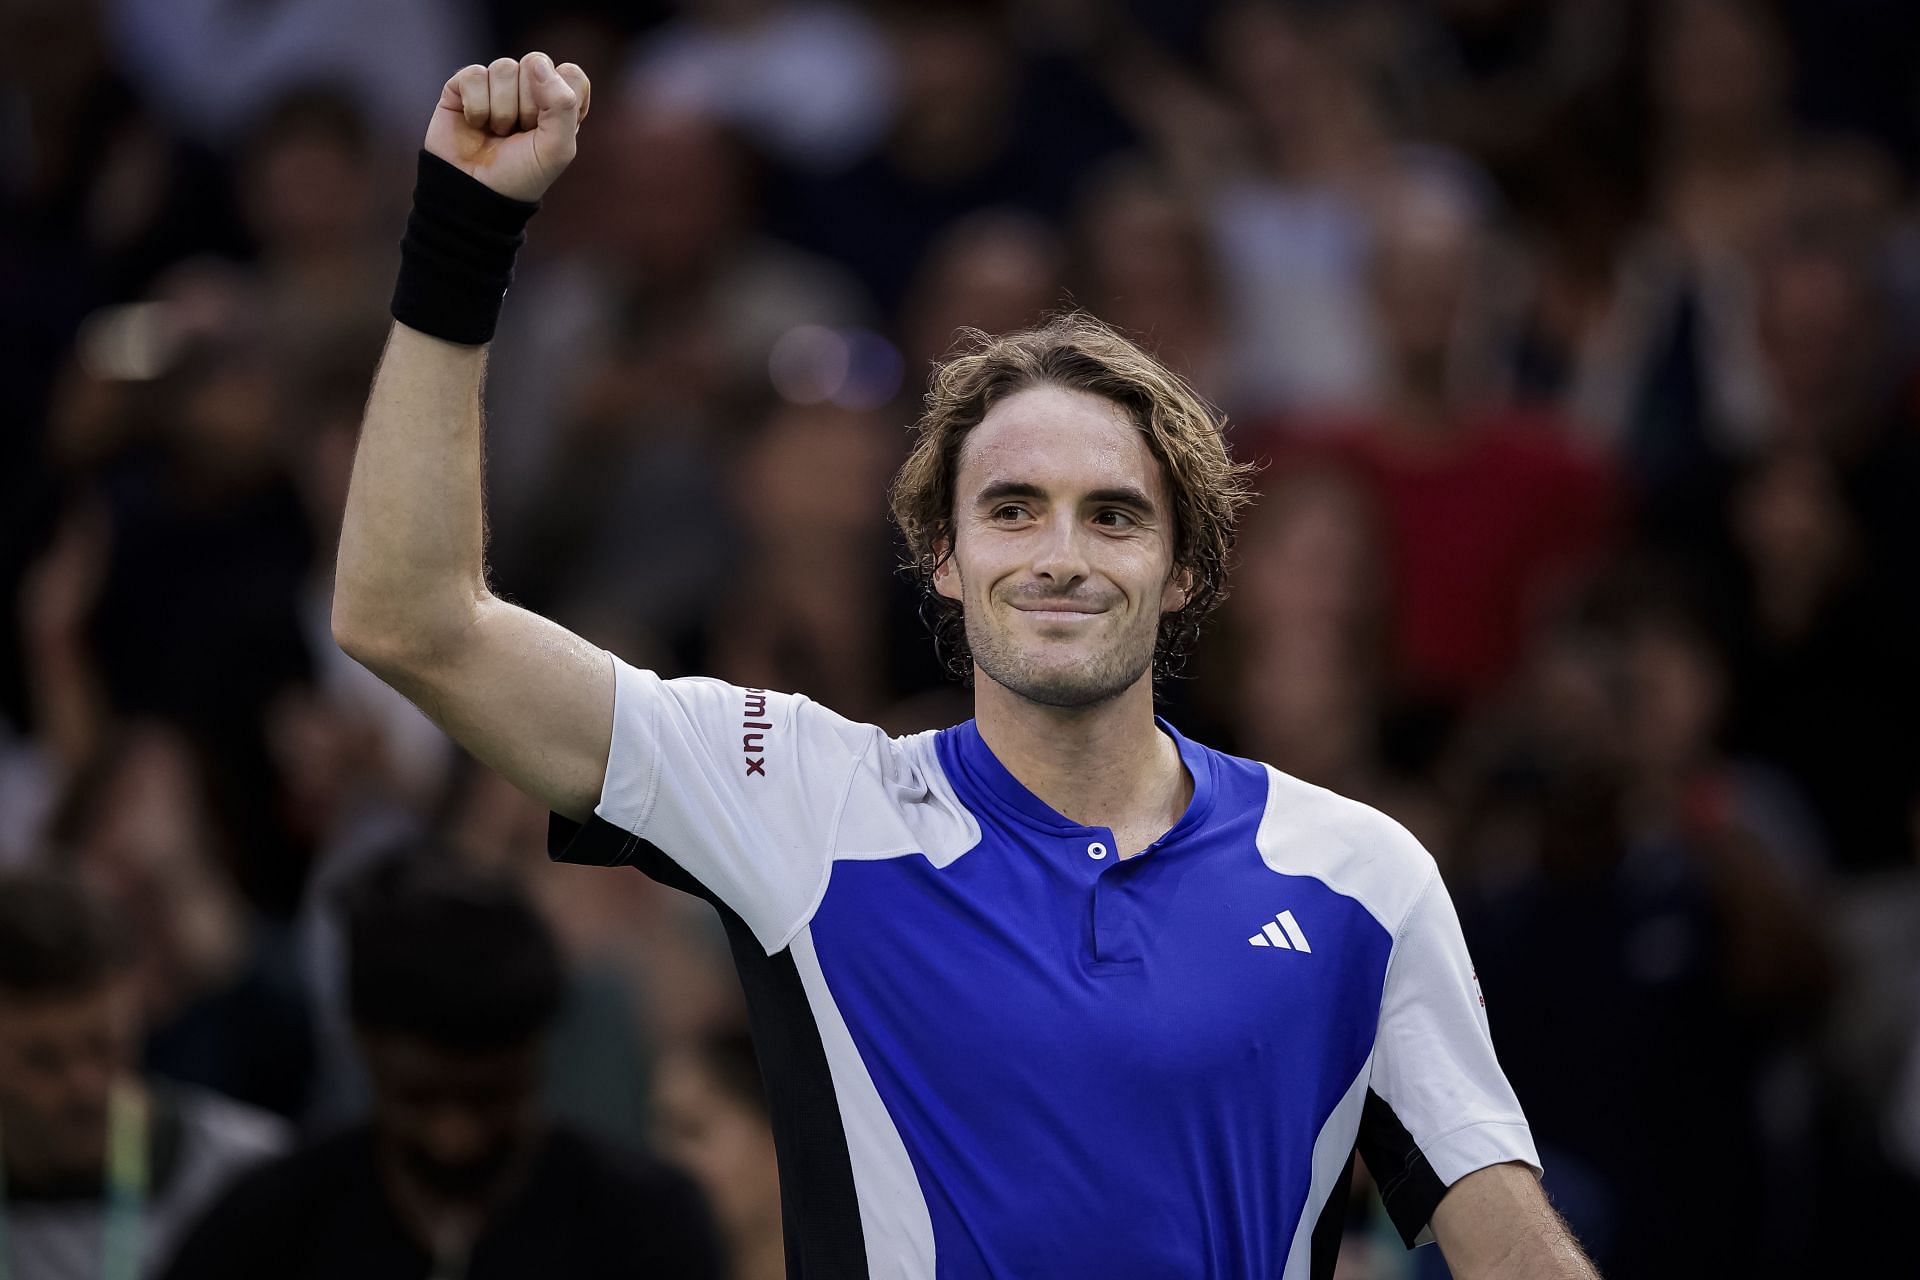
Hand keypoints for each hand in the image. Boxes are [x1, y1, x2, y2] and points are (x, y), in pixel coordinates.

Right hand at [425, 53, 591, 202]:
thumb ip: (563, 105)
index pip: (571, 74)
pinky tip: (475, 123)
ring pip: (504, 67)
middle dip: (528, 105)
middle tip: (519, 133)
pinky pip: (474, 74)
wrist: (474, 193)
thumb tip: (536, 63)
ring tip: (497, 132)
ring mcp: (495, 85)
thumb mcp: (557, 150)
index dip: (561, 99)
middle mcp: (528, 89)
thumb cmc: (520, 175)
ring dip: (501, 109)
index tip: (549, 129)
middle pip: (536, 64)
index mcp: (557, 103)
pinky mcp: (464, 85)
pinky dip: (476, 105)